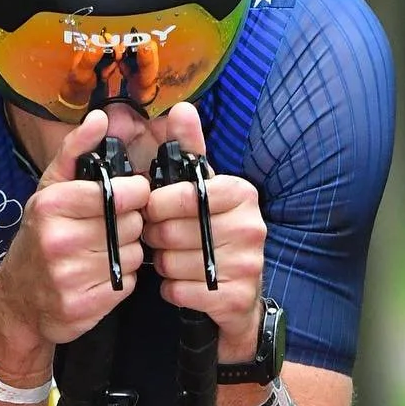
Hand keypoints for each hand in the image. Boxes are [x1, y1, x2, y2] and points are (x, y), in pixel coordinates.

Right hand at [0, 110, 151, 348]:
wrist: (17, 300)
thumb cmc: (40, 236)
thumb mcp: (50, 188)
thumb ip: (76, 150)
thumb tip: (101, 117)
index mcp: (53, 204)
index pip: (122, 193)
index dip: (133, 194)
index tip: (126, 198)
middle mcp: (59, 240)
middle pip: (132, 224)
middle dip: (128, 225)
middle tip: (109, 230)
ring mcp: (69, 277)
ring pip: (134, 254)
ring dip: (127, 253)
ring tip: (102, 253)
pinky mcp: (83, 306)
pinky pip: (128, 284)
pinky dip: (122, 279)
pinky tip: (101, 276)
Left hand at [142, 102, 266, 361]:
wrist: (238, 296)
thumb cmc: (213, 235)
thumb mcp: (204, 190)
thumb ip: (190, 151)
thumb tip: (182, 107)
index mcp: (241, 193)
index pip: (184, 195)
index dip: (157, 207)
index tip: (153, 212)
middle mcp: (251, 227)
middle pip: (173, 231)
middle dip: (157, 238)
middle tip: (161, 240)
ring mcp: (248, 265)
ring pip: (173, 263)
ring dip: (163, 266)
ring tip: (174, 261)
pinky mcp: (235, 298)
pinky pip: (180, 291)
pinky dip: (172, 290)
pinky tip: (183, 284)